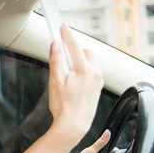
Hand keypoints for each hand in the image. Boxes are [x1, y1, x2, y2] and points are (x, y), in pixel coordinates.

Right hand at [47, 25, 104, 142]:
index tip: (61, 27)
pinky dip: (84, 68)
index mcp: (83, 69)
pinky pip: (93, 71)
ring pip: (90, 61)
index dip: (67, 34)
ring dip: (80, 59)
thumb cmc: (63, 106)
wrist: (74, 125)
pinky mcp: (98, 87)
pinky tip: (74, 79)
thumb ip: (56, 61)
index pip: (74, 45)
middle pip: (85, 51)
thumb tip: (55, 44)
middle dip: (74, 48)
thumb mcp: (55, 82)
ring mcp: (98, 80)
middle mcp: (94, 72)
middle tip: (62, 51)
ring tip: (67, 70)